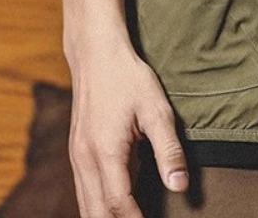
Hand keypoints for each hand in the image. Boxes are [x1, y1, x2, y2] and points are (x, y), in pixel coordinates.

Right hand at [66, 37, 188, 215]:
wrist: (96, 54)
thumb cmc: (129, 78)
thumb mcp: (156, 110)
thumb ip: (168, 150)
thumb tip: (180, 186)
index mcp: (105, 152)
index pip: (119, 203)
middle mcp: (85, 161)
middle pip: (96, 212)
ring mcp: (77, 158)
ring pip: (86, 205)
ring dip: (106, 217)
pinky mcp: (77, 153)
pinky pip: (84, 191)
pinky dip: (98, 205)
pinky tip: (116, 207)